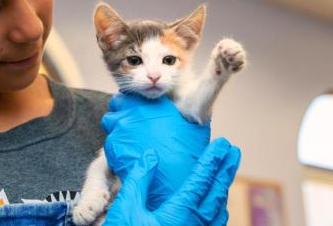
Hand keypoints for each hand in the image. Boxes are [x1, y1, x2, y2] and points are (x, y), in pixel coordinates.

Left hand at [102, 93, 210, 209]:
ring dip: (117, 127)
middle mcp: (133, 112)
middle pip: (117, 103)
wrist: (173, 180)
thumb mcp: (195, 127)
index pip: (133, 93)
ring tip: (129, 139)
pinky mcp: (112, 147)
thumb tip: (192, 109)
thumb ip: (189, 112)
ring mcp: (120, 128)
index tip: (137, 109)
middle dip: (122, 110)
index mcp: (152, 103)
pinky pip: (109, 141)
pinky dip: (116, 146)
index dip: (134, 101)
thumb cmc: (187, 154)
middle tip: (131, 122)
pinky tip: (128, 154)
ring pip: (110, 121)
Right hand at [103, 139, 240, 225]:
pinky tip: (219, 204)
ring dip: (224, 187)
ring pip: (218, 209)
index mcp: (178, 214)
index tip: (222, 144)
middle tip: (234, 150)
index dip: (212, 160)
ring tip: (227, 170)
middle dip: (226, 169)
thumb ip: (140, 180)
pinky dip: (219, 209)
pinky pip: (214, 225)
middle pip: (216, 193)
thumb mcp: (127, 208)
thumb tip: (151, 155)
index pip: (201, 180)